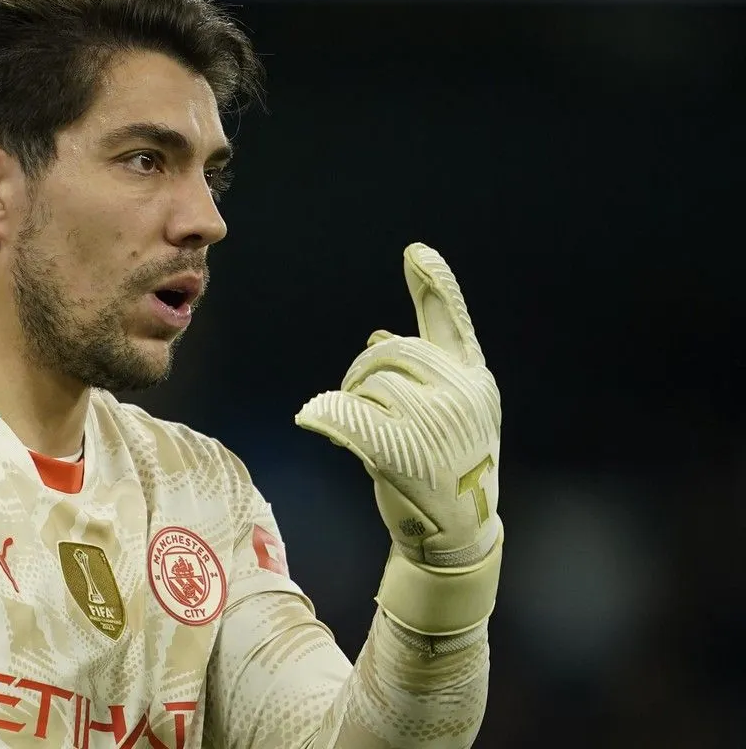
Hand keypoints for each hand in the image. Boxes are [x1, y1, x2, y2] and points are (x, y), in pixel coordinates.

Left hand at [295, 243, 501, 634]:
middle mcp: (461, 393)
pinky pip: (353, 416)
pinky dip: (329, 414)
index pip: (452, 321)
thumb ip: (422, 373)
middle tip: (357, 397)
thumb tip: (379, 335)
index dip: (435, 285)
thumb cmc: (445, 471)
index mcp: (474, 379)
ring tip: (365, 430)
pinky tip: (313, 416)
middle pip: (390, 351)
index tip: (415, 253)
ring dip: (353, 400)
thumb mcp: (446, 416)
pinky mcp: (404, 451)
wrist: (456, 535)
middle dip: (365, 369)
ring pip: (369, 382)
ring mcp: (435, 421)